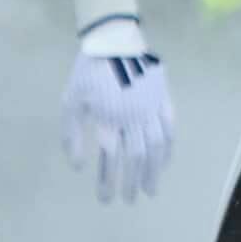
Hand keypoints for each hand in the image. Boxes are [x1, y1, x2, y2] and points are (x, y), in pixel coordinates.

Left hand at [64, 15, 174, 202]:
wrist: (113, 40)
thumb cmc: (88, 72)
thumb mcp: (71, 101)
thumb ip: (72, 135)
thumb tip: (79, 166)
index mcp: (108, 118)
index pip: (110, 158)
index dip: (108, 181)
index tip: (106, 199)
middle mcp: (132, 118)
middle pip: (135, 157)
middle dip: (131, 182)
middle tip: (129, 200)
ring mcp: (150, 108)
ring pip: (156, 147)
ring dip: (153, 171)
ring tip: (150, 189)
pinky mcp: (162, 99)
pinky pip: (169, 128)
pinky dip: (168, 148)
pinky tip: (164, 163)